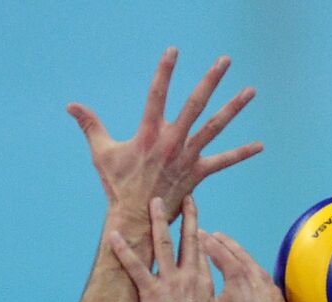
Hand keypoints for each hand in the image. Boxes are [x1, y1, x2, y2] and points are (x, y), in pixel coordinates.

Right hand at [68, 49, 261, 224]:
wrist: (136, 219)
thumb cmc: (118, 186)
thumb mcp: (102, 153)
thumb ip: (91, 125)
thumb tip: (71, 106)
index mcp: (149, 134)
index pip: (157, 94)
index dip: (165, 72)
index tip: (173, 51)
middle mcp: (172, 142)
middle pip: (195, 104)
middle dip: (210, 80)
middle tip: (224, 61)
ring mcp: (187, 157)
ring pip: (215, 127)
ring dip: (233, 108)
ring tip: (250, 91)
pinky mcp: (197, 173)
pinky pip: (223, 162)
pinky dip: (241, 153)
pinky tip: (260, 145)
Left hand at [109, 195, 214, 301]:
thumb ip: (203, 297)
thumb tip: (200, 290)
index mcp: (204, 282)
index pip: (200, 248)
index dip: (197, 228)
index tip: (193, 211)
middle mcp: (189, 277)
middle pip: (187, 238)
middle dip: (184, 215)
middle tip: (179, 196)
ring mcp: (170, 283)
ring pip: (162, 244)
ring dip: (157, 221)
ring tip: (151, 203)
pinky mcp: (151, 293)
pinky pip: (135, 267)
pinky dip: (123, 250)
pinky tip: (114, 236)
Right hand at [201, 231, 291, 301]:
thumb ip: (203, 292)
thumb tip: (192, 284)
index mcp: (236, 273)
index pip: (218, 250)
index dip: (206, 241)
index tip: (199, 234)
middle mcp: (255, 273)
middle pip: (237, 251)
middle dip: (224, 242)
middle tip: (214, 235)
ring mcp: (268, 283)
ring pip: (251, 263)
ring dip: (239, 255)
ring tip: (231, 252)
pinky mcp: (276, 295)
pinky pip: (261, 277)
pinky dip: (251, 271)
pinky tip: (249, 276)